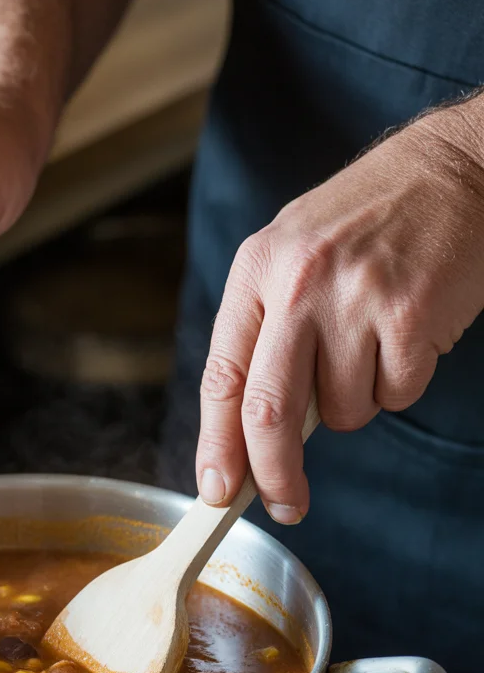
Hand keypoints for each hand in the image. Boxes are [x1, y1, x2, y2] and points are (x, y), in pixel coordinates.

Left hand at [195, 103, 483, 522]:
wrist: (456, 168)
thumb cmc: (368, 221)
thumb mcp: (293, 255)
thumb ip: (266, 332)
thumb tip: (249, 433)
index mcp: (257, 271)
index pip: (221, 378)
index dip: (216, 446)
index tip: (216, 492)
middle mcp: (298, 285)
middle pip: (269, 415)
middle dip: (273, 475)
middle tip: (285, 504)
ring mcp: (355, 300)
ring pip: (342, 413)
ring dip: (356, 403)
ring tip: (373, 343)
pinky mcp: (410, 317)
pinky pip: (395, 396)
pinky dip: (400, 384)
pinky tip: (407, 333)